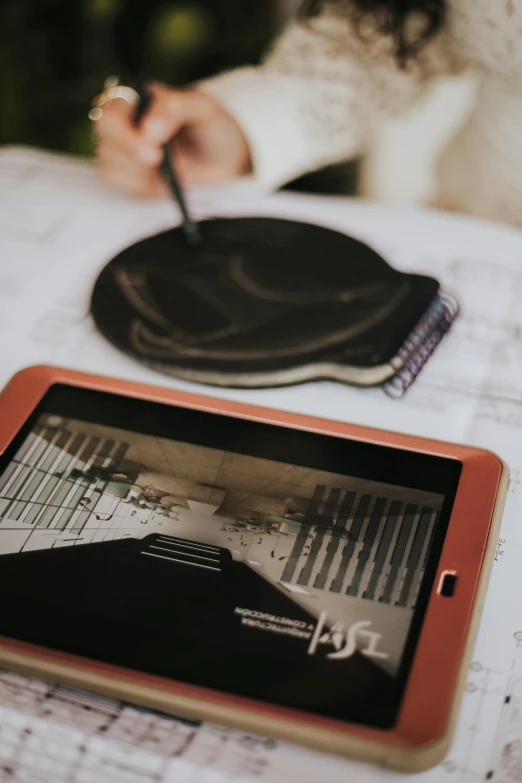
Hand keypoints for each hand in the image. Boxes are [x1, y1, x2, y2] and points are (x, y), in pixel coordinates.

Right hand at [95, 83, 252, 197]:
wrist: (225, 161)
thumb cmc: (211, 127)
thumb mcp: (202, 108)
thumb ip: (173, 108)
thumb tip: (146, 129)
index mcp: (137, 97)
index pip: (113, 109)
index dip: (126, 132)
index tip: (154, 151)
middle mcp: (123, 120)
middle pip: (104, 131)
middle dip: (129, 150)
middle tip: (156, 160)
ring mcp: (120, 148)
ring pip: (107, 161)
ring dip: (139, 170)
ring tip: (169, 168)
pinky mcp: (124, 175)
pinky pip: (115, 182)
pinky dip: (137, 186)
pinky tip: (158, 181)